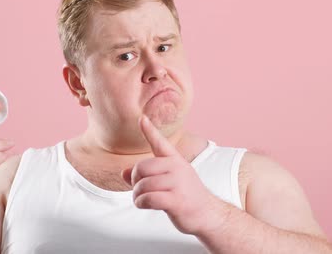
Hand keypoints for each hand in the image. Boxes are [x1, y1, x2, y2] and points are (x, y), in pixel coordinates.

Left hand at [121, 115, 228, 234]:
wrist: (208, 214)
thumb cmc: (185, 196)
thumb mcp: (168, 182)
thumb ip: (146, 176)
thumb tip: (123, 173)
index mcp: (175, 160)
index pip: (160, 143)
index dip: (149, 130)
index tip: (141, 118)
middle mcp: (177, 168)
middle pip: (141, 168)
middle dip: (135, 181)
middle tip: (141, 190)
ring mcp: (178, 183)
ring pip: (143, 185)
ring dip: (137, 196)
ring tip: (143, 199)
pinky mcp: (177, 200)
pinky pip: (148, 198)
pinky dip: (141, 203)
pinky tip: (145, 205)